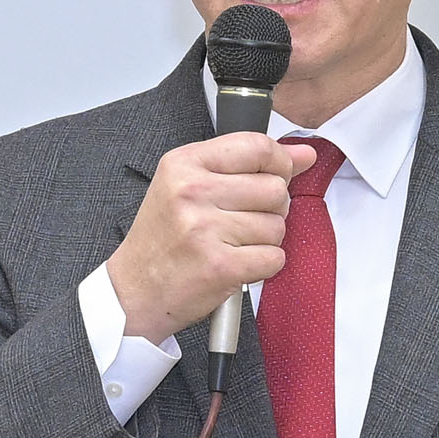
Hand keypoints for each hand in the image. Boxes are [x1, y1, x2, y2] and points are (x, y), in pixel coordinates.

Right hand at [106, 135, 317, 344]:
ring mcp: (205, 229)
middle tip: (245, 220)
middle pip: (274, 187)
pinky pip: (274, 257)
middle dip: (272, 208)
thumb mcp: (189, 186)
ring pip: (277, 225)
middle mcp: (192, 192)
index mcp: (184, 164)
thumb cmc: (163, 239)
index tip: (278, 175)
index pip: (256, 146)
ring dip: (266, 239)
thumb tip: (305, 153)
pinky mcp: (220, 266)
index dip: (280, 162)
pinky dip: (263, 265)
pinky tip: (238, 263)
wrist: (134, 291)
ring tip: (235, 244)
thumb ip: (247, 164)